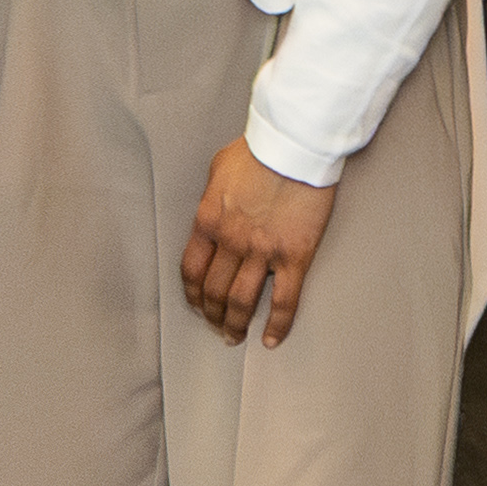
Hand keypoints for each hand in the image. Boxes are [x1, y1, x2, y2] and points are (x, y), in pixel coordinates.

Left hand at [178, 139, 338, 347]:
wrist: (295, 146)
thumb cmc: (259, 151)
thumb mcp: (218, 171)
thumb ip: (212, 199)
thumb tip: (213, 213)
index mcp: (208, 221)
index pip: (191, 270)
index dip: (192, 293)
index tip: (196, 304)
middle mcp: (230, 242)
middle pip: (213, 291)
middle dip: (211, 315)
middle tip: (215, 327)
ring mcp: (262, 252)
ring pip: (241, 301)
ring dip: (234, 324)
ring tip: (234, 337)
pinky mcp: (294, 257)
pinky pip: (283, 300)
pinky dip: (277, 324)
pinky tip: (270, 339)